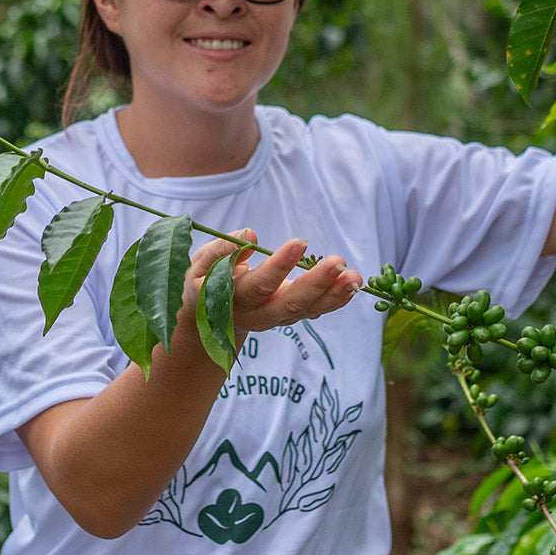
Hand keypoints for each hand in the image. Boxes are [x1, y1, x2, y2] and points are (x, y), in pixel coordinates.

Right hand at [186, 231, 361, 335]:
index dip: (279, 266)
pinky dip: (335, 299)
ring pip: (307, 311)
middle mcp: (257, 315)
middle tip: (339, 262)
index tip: (300, 242)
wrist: (208, 315)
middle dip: (316, 284)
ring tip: (355, 277)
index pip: (259, 285)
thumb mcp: (200, 264)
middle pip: (289, 304)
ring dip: (334, 295)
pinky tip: (353, 285)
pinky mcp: (289, 317)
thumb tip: (250, 236)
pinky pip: (314, 311)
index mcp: (231, 300)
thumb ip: (221, 251)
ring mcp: (275, 319)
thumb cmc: (204, 280)